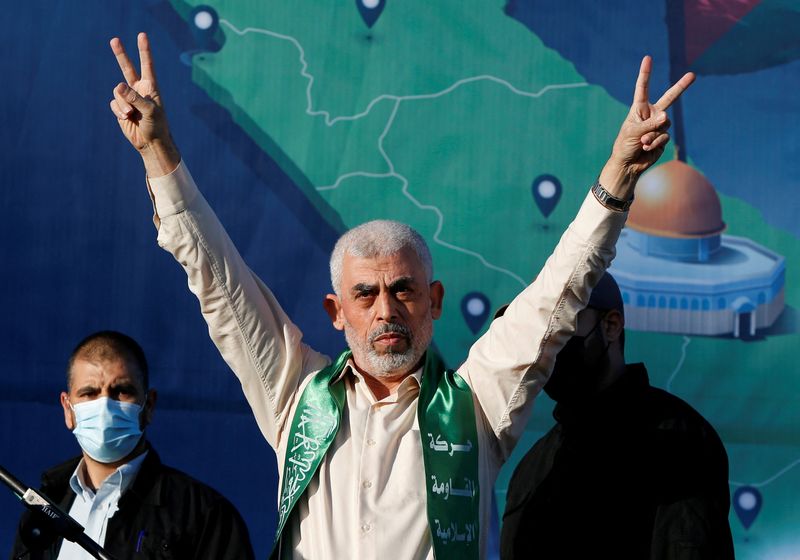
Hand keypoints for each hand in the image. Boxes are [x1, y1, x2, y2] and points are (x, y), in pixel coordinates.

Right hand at [109, 32, 179, 175]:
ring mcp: (129, 98)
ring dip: (123, 104)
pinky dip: (119, 111)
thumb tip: (118, 87)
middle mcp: (139, 89)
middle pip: (127, 68)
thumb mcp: (150, 111)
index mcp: (151, 86)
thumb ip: (135, 98)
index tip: (142, 35)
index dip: (144, 50)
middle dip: (121, 55)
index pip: (147, 64)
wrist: (150, 142)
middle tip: (114, 40)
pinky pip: (114, 103)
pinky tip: (127, 118)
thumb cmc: (157, 125)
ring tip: (132, 114)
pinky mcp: (120, 107)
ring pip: (117, 92)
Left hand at [600, 56, 694, 197]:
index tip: (647, 58)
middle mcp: (651, 114)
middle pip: (670, 98)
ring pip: (665, 124)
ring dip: (653, 135)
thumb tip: (666, 117)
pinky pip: (664, 136)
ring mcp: (659, 125)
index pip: (643, 88)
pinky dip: (655, 142)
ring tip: (642, 142)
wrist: (628, 164)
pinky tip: (646, 148)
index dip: (645, 73)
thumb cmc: (624, 145)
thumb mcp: (633, 132)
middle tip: (693, 75)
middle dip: (681, 86)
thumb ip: (649, 124)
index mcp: (639, 108)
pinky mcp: (663, 137)